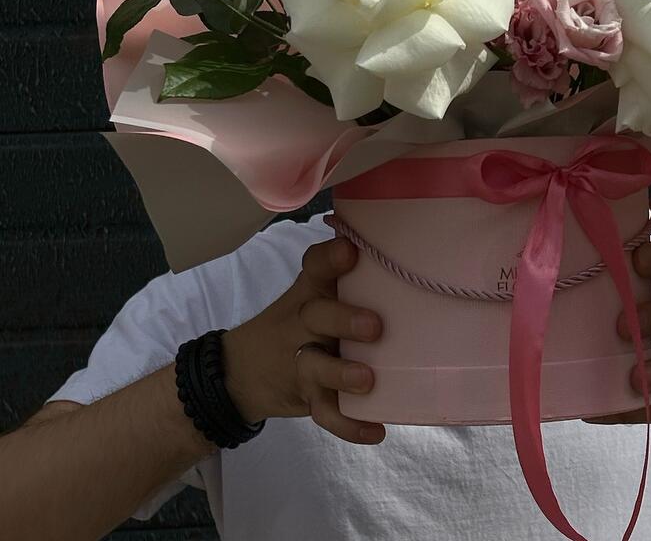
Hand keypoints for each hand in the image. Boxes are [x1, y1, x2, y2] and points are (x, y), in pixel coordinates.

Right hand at [223, 229, 386, 443]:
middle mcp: (304, 323)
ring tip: (368, 380)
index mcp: (311, 292)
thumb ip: (346, 273)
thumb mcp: (314, 292)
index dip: (331, 259)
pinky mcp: (308, 397)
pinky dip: (350, 425)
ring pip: (320, 369)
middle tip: (374, 326)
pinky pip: (327, 414)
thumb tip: (389, 239)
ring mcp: (303, 363)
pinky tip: (377, 430)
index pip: (316, 267)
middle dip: (344, 320)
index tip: (350, 251)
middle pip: (318, 317)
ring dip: (342, 374)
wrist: (243, 370)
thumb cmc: (300, 320)